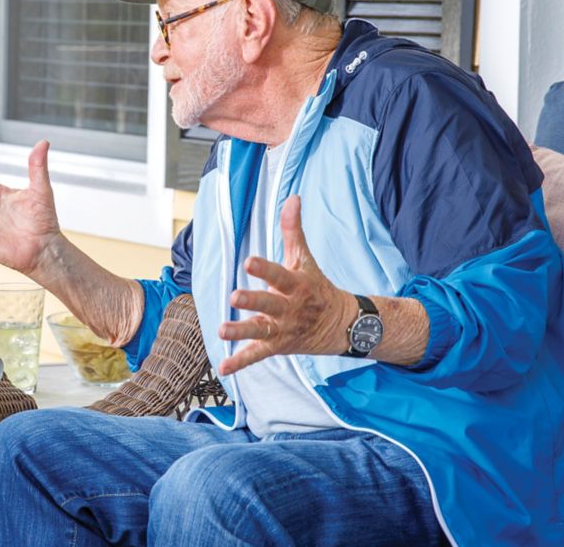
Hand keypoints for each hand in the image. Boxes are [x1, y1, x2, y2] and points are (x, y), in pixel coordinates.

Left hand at [217, 196, 357, 375]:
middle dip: (253, 301)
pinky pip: (257, 356)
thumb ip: (293, 230)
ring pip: (260, 332)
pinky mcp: (277, 346)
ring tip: (221, 331)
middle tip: (235, 296)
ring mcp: (282, 329)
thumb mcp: (305, 258)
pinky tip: (222, 367)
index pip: (278, 274)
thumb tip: (293, 197)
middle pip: (269, 304)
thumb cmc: (316, 286)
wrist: (342, 324)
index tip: (249, 260)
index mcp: (295, 284)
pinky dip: (240, 363)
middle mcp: (288, 308)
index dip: (264, 268)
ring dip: (241, 332)